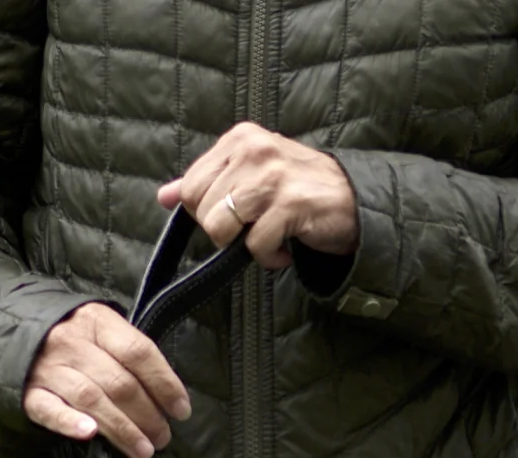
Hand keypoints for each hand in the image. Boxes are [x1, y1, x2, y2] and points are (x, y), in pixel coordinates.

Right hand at [23, 302, 190, 457]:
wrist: (13, 332)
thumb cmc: (72, 337)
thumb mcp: (101, 330)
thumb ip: (128, 352)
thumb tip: (166, 394)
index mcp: (97, 321)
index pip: (138, 352)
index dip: (164, 384)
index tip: (181, 411)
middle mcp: (71, 341)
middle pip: (118, 381)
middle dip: (147, 414)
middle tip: (162, 438)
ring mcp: (47, 367)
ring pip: (91, 399)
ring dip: (122, 428)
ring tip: (143, 450)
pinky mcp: (28, 392)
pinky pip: (48, 409)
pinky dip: (69, 422)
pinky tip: (89, 434)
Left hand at [157, 122, 358, 271]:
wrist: (353, 200)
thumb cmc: (298, 189)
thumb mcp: (249, 175)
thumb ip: (207, 183)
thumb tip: (164, 196)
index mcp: (239, 139)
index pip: (192, 185)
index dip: (206, 212)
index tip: (235, 217)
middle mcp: (253, 150)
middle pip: (201, 208)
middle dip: (222, 231)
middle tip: (252, 230)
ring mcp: (272, 176)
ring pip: (220, 227)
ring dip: (243, 246)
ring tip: (268, 239)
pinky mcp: (290, 204)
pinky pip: (254, 245)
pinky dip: (268, 258)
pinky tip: (285, 249)